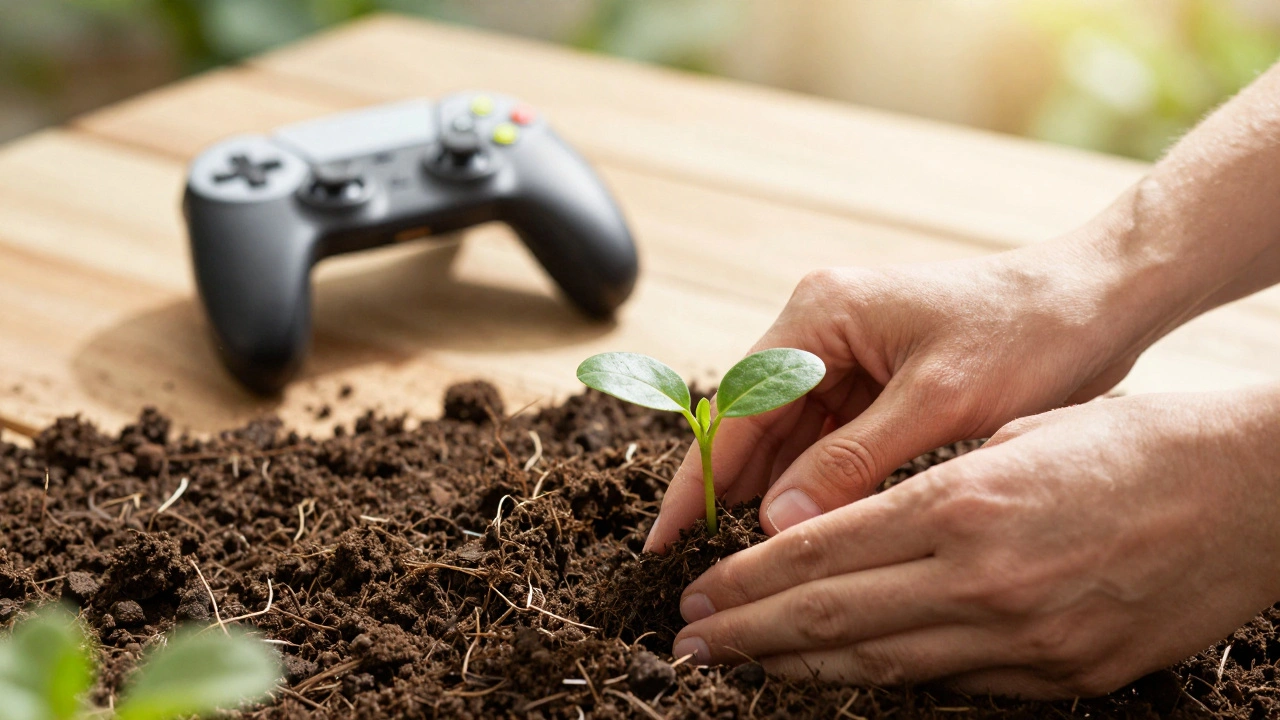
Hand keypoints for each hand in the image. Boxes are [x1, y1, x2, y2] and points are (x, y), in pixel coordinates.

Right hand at [646, 244, 1146, 549]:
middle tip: (695, 566)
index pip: (737, 407)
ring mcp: (847, 352)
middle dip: (726, 491)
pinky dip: (812, 480)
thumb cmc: (1026, 334)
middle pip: (752, 422)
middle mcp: (820, 327)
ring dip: (767, 491)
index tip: (668, 540)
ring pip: (786, 434)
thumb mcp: (937, 404)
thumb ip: (851, 463)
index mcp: (820, 314)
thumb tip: (779, 524)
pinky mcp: (875, 376)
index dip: (700, 480)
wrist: (1096, 303)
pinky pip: (825, 437)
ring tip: (739, 558)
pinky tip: (796, 524)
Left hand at [668, 390, 1279, 696]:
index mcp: (965, 502)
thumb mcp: (1014, 437)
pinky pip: (950, 684)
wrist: (1253, 495)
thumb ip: (927, 490)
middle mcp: (983, 578)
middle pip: (833, 616)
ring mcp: (1025, 638)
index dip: (748, 579)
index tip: (697, 592)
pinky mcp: (1063, 677)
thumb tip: (849, 529)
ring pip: (881, 664)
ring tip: (742, 670)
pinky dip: (882, 680)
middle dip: (750, 633)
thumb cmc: (1133, 442)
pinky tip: (839, 679)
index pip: (822, 551)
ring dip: (800, 669)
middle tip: (690, 645)